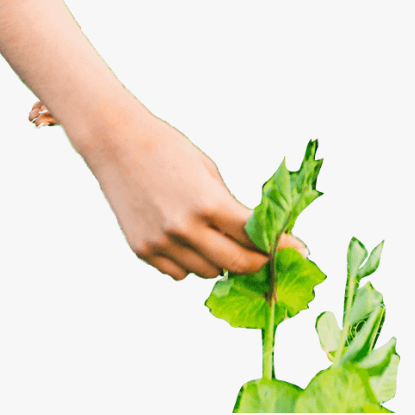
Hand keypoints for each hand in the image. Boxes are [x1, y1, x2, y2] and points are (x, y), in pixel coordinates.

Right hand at [33, 92, 307, 280]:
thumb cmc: (167, 148)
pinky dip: (189, 263)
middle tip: (267, 257)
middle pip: (237, 264)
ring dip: (220, 262)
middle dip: (258, 263)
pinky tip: (186, 239)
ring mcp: (161, 243)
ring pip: (208, 273)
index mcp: (207, 202)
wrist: (115, 141)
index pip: (255, 239)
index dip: (282, 246)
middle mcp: (185, 228)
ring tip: (216, 239)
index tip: (299, 251)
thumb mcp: (208, 171)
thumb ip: (230, 207)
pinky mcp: (142, 250)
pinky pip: (178, 272)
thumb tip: (258, 238)